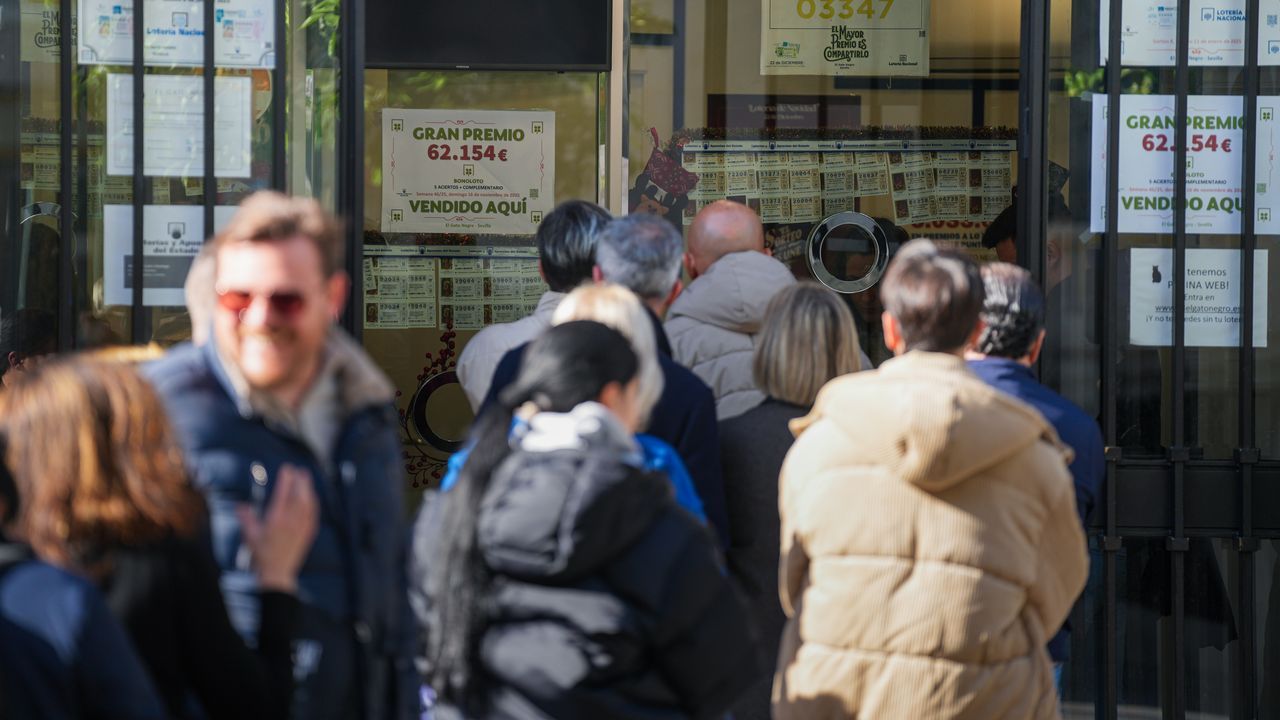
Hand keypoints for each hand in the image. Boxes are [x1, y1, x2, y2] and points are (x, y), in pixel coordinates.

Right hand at [237, 463, 318, 593]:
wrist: (277, 572)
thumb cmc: (261, 554)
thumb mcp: (249, 535)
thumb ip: (246, 518)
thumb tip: (241, 506)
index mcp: (275, 519)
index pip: (282, 493)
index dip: (285, 479)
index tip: (286, 469)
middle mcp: (290, 521)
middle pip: (298, 495)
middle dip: (300, 481)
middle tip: (299, 470)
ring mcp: (301, 527)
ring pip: (308, 503)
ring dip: (308, 489)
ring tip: (306, 478)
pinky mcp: (308, 533)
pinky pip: (313, 513)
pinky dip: (313, 502)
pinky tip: (312, 497)